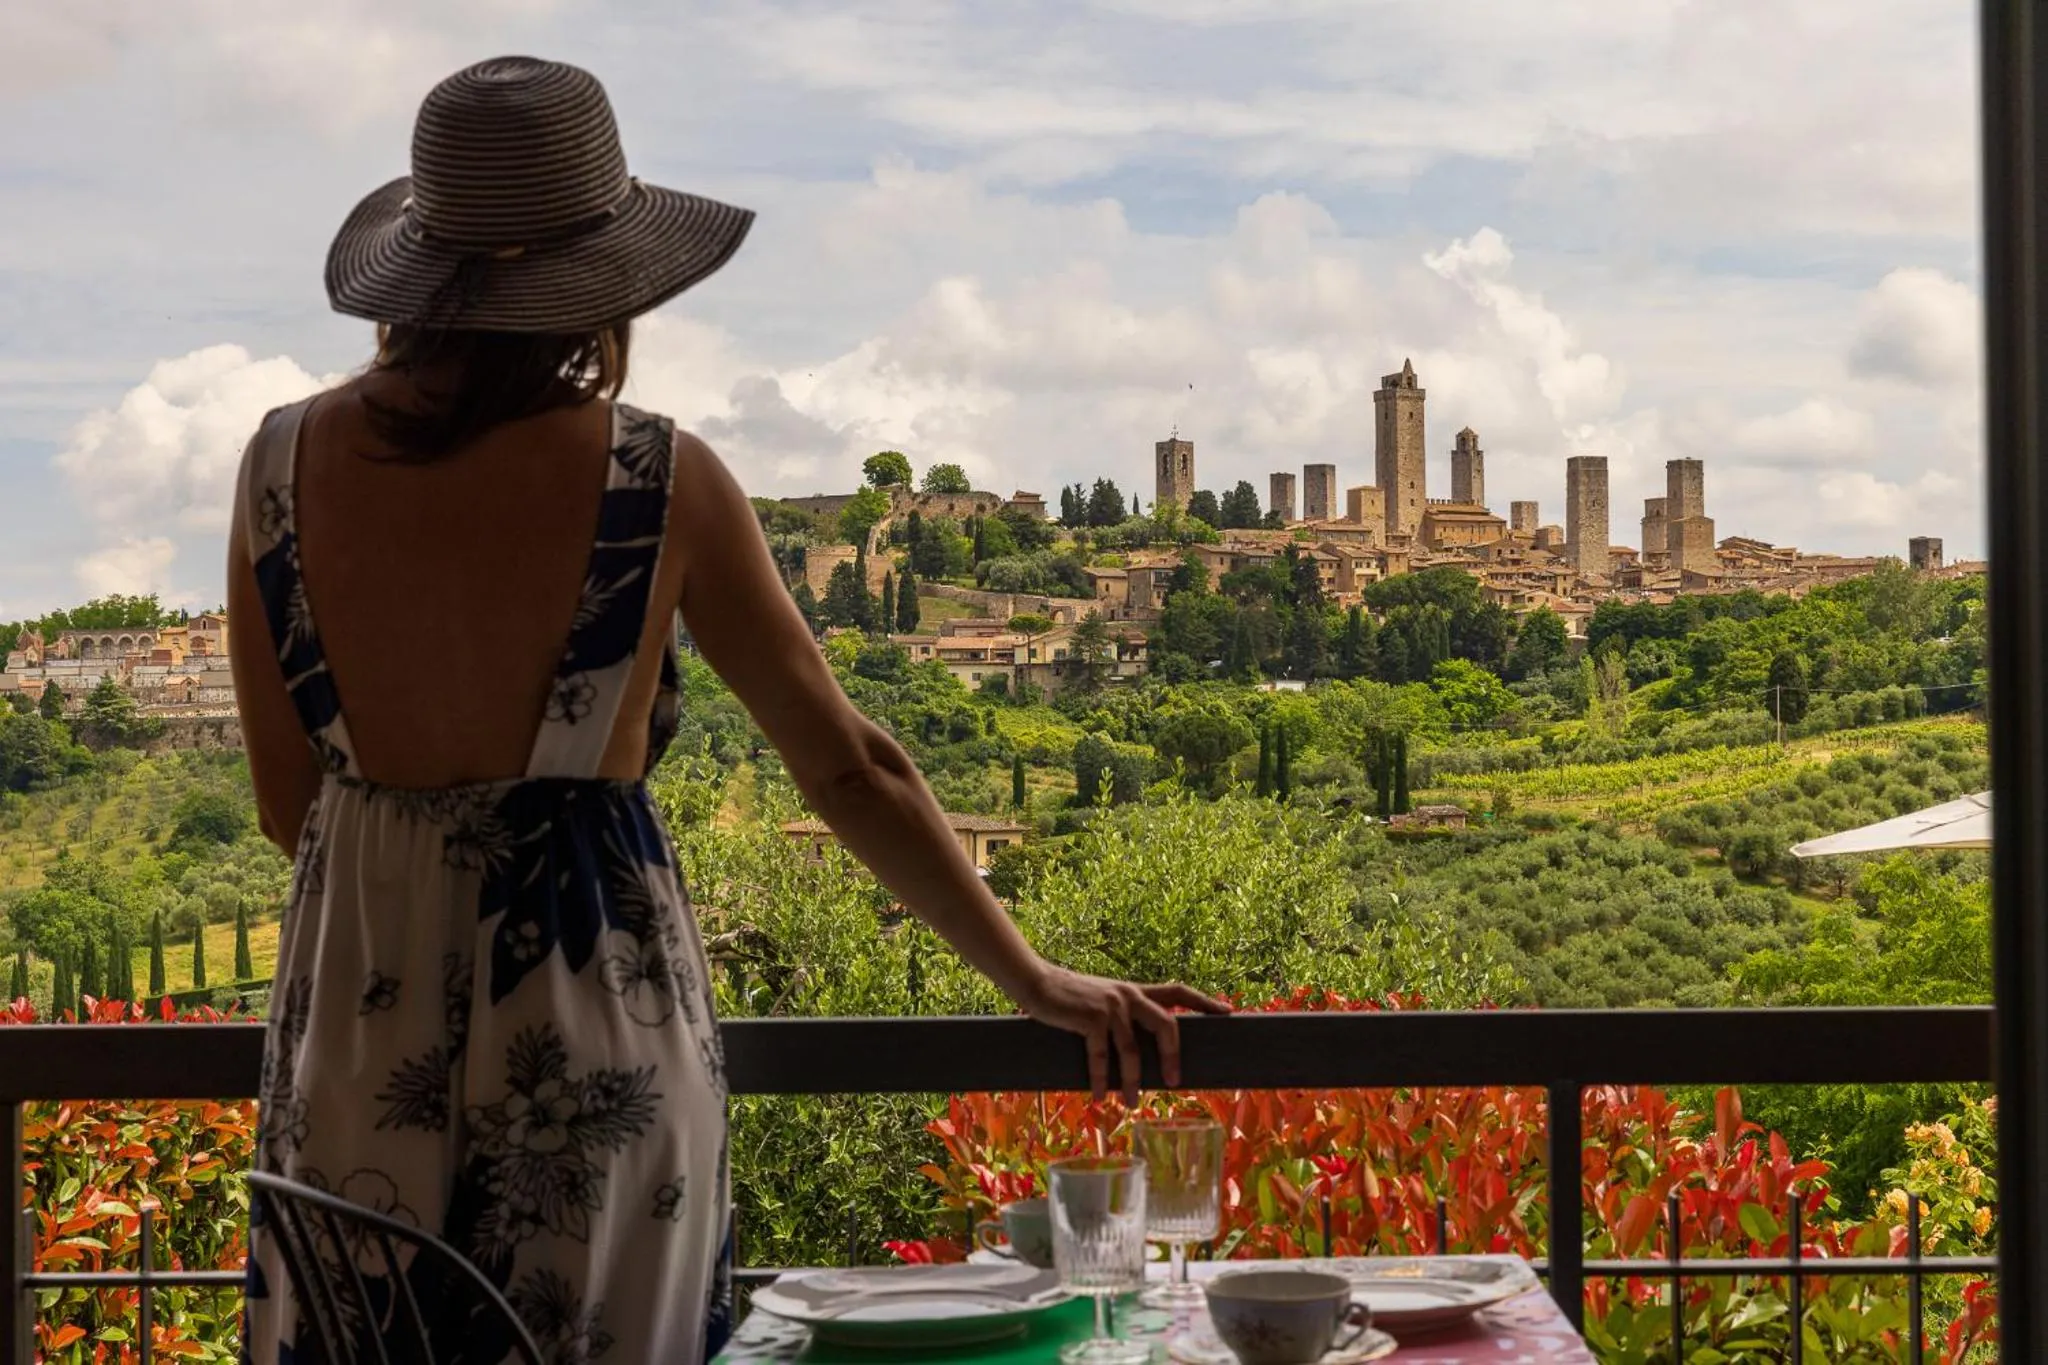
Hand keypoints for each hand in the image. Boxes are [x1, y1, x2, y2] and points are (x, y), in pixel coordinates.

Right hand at [1013, 963, 1230, 1102]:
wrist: (1037, 983)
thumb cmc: (1069, 999)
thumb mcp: (1102, 1002)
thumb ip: (1123, 1018)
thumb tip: (1137, 1055)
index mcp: (1135, 992)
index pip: (1178, 991)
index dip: (1204, 1002)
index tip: (1228, 1012)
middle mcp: (1129, 996)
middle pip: (1167, 1023)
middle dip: (1173, 1055)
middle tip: (1175, 1082)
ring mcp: (1111, 1007)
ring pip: (1132, 1050)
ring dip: (1131, 1081)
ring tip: (1130, 1103)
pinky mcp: (1091, 1018)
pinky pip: (1102, 1056)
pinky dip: (1101, 1079)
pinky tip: (1100, 1096)